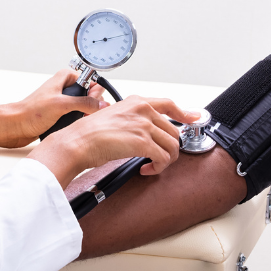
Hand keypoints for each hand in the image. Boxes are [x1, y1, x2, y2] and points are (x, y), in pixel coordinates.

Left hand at [0, 69, 106, 147]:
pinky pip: (75, 116)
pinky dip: (78, 121)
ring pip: (83, 106)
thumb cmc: (31, 112)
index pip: (90, 79)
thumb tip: (102, 105)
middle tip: (87, 113)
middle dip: (92, 104)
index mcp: (64, 78)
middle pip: (89, 94)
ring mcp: (61, 102)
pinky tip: (76, 127)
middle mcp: (63, 88)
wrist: (15, 127)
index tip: (94, 102)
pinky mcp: (59, 114)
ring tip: (82, 121)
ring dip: (85, 114)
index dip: (94, 91)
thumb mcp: (61, 104)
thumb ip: (84, 102)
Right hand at [28, 95, 185, 188]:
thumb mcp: (114, 116)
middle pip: (173, 130)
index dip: (184, 112)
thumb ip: (132, 119)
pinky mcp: (142, 142)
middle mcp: (142, 110)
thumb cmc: (88, 134)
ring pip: (172, 145)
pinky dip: (158, 167)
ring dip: (165, 160)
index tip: (194, 117)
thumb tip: (147, 132)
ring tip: (151, 166)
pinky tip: (146, 169)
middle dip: (169, 148)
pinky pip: (163, 158)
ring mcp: (143, 125)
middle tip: (157, 159)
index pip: (168, 103)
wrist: (76, 142)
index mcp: (135, 101)